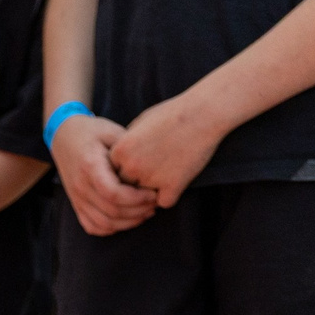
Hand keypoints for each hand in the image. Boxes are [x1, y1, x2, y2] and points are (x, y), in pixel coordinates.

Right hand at [52, 114, 158, 237]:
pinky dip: (111, 229)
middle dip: (138, 211)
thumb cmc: (92, 132)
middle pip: (111, 211)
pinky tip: (126, 220)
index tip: (153, 193)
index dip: (137, 198)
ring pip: (103, 223)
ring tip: (145, 213)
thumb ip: (128, 150)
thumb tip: (151, 166)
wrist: (64, 136)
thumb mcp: (112, 132)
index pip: (113, 193)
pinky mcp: (76, 204)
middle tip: (155, 204)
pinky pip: (92, 226)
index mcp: (89, 166)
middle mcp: (80, 186)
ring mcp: (76, 198)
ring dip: (127, 222)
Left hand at [108, 94, 225, 209]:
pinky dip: (170, 196)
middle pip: (125, 187)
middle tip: (152, 172)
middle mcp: (131, 167)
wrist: (204, 112)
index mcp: (120, 151)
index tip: (137, 163)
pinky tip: (177, 182)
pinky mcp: (172, 186)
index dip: (124, 171)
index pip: (111, 173)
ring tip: (165, 175)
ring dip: (151, 193)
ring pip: (143, 198)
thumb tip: (118, 162)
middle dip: (135, 184)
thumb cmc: (173, 113)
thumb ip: (125, 144)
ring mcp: (151, 179)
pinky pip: (164, 202)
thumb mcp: (140, 123)